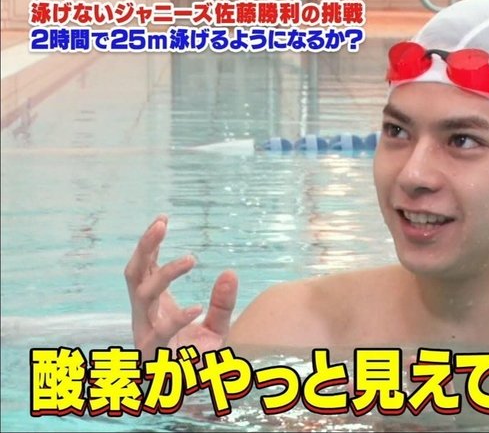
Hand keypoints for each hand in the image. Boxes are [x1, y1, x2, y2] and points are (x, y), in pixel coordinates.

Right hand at [124, 215, 237, 361]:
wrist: (191, 393)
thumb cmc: (198, 359)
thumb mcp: (216, 327)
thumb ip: (223, 302)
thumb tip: (230, 272)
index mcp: (153, 305)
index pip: (144, 267)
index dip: (149, 243)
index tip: (162, 218)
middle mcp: (144, 315)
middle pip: (134, 274)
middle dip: (144, 247)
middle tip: (161, 224)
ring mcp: (145, 332)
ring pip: (144, 295)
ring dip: (164, 274)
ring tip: (191, 258)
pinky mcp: (152, 353)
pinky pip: (160, 333)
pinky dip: (176, 320)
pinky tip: (196, 309)